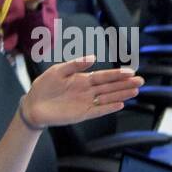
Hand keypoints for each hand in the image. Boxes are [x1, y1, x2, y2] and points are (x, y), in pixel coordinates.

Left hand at [24, 56, 141, 126]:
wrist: (32, 105)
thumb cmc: (43, 86)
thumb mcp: (57, 70)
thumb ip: (75, 64)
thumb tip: (94, 57)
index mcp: (82, 79)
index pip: (104, 76)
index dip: (117, 74)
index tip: (130, 72)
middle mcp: (87, 91)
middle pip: (110, 87)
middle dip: (125, 84)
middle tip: (140, 81)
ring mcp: (85, 103)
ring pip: (107, 98)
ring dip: (121, 95)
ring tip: (135, 91)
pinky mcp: (81, 114)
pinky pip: (98, 111)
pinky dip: (108, 108)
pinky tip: (120, 104)